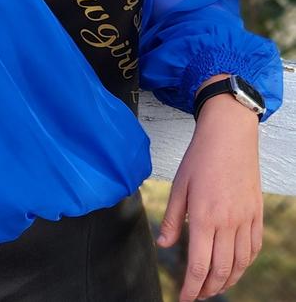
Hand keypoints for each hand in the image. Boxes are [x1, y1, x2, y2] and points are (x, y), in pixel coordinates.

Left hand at [156, 94, 262, 300]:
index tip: (184, 298)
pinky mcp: (256, 213)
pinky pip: (254, 248)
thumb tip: (164, 244)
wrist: (229, 135)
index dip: (191, 288)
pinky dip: (245, 264)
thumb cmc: (200, 157)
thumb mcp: (179, 185)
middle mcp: (228, 223)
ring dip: (227, 281)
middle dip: (208, 289)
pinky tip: (236, 267)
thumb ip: (172, 218)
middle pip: (220, 270)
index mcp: (204, 217)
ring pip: (240, 264)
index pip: (199, 265)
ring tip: (214, 287)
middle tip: (197, 295)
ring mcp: (245, 219)